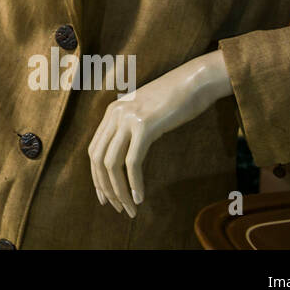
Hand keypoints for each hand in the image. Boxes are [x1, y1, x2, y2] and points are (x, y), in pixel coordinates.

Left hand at [88, 50, 232, 217]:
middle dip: (106, 188)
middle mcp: (115, 114)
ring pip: (112, 164)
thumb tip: (128, 156)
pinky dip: (134, 183)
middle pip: (98, 159)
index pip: (94, 150)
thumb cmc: (176, 100)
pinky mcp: (145, 125)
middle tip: (117, 208)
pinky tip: (139, 197)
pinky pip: (132, 161)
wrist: (195, 81)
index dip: (97, 177)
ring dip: (120, 191)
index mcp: (111, 112)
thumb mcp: (146, 112)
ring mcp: (128, 119)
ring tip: (129, 208)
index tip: (105, 197)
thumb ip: (132, 129)